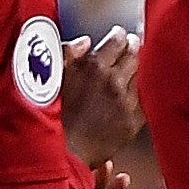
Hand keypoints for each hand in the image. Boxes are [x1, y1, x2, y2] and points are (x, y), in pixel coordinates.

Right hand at [60, 27, 144, 160]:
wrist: (59, 152)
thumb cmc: (49, 114)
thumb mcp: (50, 76)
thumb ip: (67, 53)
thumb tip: (85, 41)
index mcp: (93, 66)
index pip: (118, 41)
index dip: (119, 36)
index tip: (119, 36)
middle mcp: (114, 82)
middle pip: (133, 56)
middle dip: (132, 48)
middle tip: (131, 46)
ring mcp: (125, 103)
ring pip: (137, 79)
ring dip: (131, 74)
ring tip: (123, 74)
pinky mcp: (132, 123)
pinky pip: (139, 103)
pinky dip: (133, 99)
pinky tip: (123, 100)